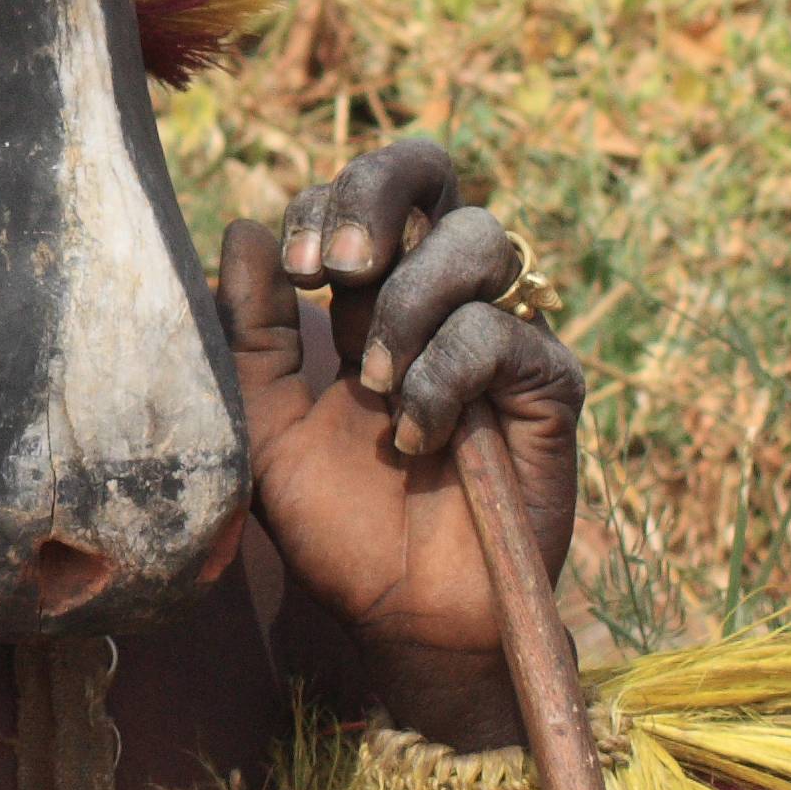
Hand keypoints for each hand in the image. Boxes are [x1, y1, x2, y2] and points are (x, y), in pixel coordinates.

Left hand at [218, 138, 584, 749]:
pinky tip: (414, 435)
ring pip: (477, 238)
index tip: (293, 273)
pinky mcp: (549, 383)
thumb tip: (241, 232)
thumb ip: (250, 334)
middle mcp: (438, 295)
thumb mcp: (266, 423)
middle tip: (338, 266)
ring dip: (409, 304)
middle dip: (377, 194)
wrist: (400, 617)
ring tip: (372, 383)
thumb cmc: (332, 521)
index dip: (322, 206)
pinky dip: (444, 378)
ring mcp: (498, 330)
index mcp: (367, 292)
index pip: (356, 196)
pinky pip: (503, 333)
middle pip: (433, 172)